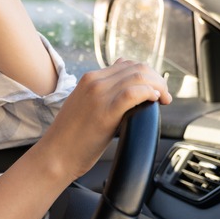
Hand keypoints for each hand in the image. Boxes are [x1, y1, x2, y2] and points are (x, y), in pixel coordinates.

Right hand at [39, 59, 172, 180]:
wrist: (55, 154)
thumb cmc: (71, 136)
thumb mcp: (84, 105)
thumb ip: (102, 92)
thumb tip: (121, 85)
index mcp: (89, 78)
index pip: (127, 64)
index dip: (147, 74)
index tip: (155, 89)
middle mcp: (94, 81)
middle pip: (137, 68)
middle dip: (157, 79)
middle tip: (164, 95)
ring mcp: (98, 95)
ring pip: (138, 76)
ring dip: (158, 86)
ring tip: (163, 99)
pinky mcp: (105, 111)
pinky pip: (133, 93)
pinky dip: (149, 93)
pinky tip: (154, 101)